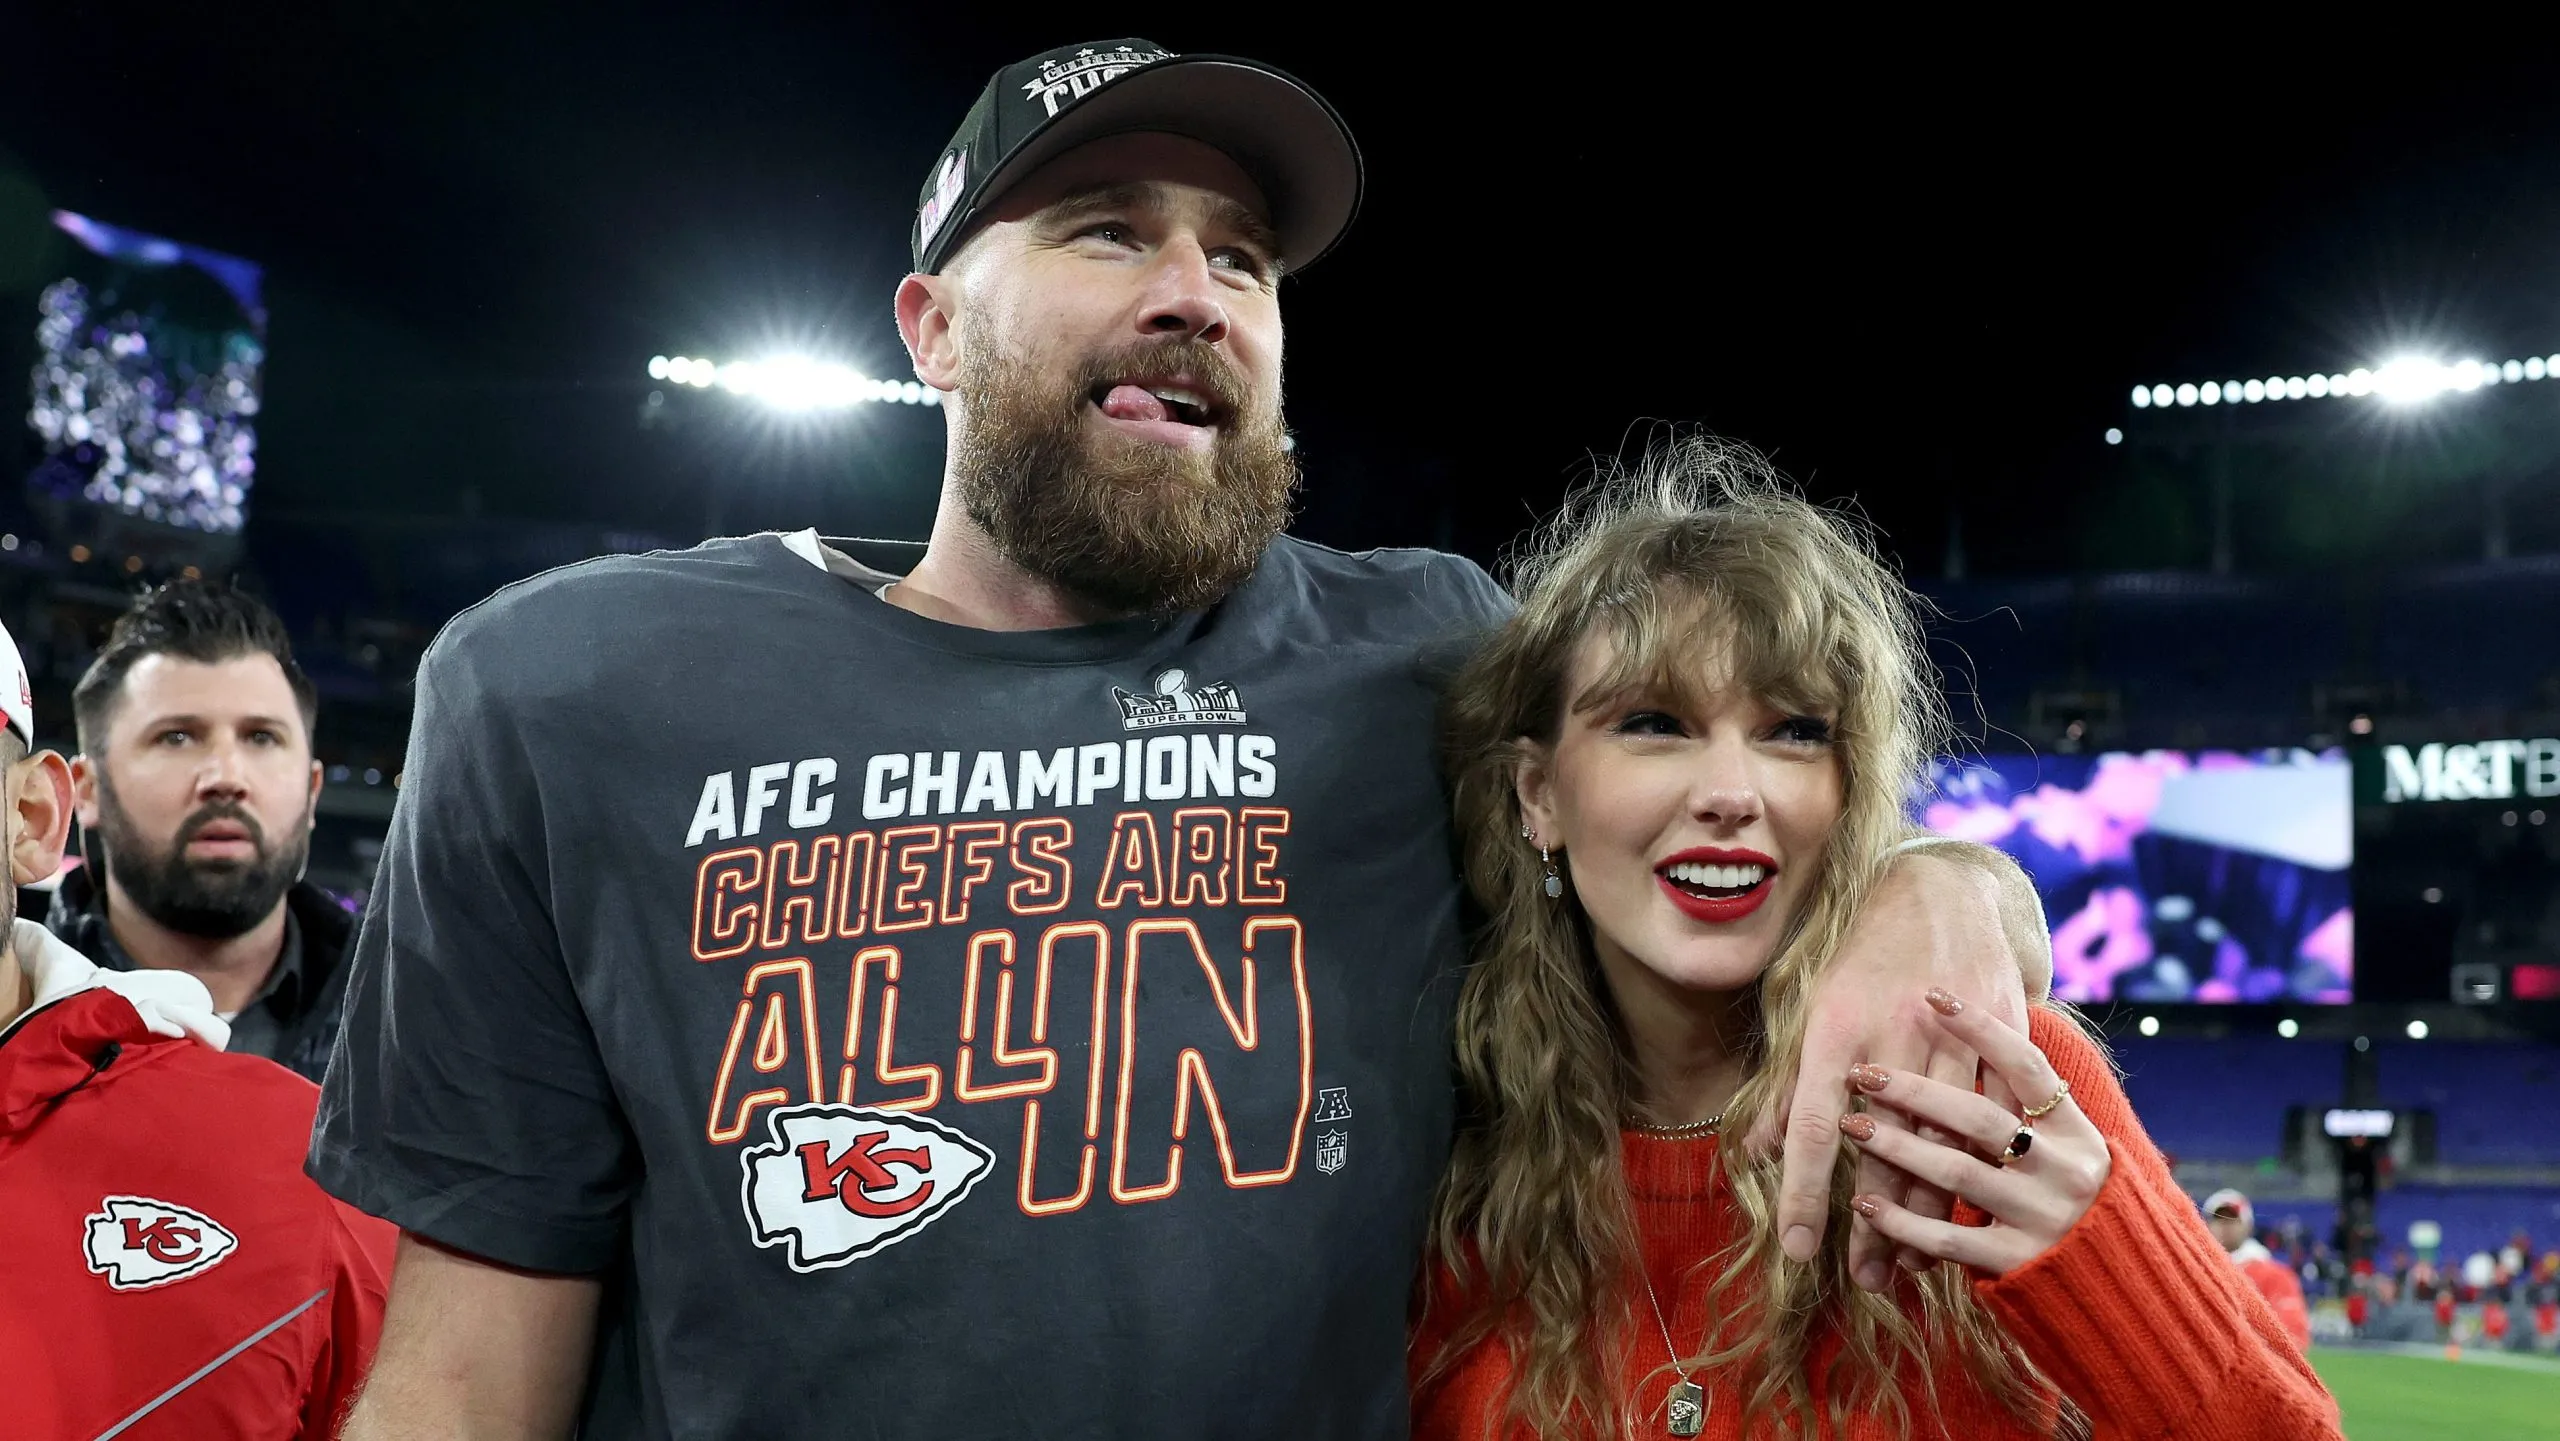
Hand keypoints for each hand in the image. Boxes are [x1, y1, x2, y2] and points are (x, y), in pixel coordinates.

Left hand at [1756, 852, 2031, 1288]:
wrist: (1942, 891)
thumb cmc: (1861, 955)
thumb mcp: (1811, 1009)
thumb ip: (1788, 1086)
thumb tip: (1756, 1152)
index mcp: (1835, 1030)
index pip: (1814, 1128)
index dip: (1805, 1194)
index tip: (1799, 1250)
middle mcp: (1893, 1036)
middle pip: (1885, 1150)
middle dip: (1875, 1223)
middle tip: (1865, 1280)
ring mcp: (1951, 1038)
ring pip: (1946, 1143)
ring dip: (1930, 1210)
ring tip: (1912, 1264)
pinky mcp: (2000, 1037)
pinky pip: (1996, 1118)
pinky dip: (1983, 1168)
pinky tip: (1970, 1212)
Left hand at [1840, 989, 2110, 1274]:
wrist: (2125, 1283)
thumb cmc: (2072, 1198)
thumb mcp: (2066, 1146)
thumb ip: (2025, 1106)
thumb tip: (1967, 1044)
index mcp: (2074, 1131)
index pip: (2026, 1066)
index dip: (1981, 1028)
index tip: (1933, 995)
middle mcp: (2064, 1169)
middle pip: (1979, 1118)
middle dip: (1914, 1092)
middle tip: (1863, 1073)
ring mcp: (2042, 1217)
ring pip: (1957, 1173)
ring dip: (1896, 1148)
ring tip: (1850, 1127)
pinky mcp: (2019, 1262)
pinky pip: (1949, 1239)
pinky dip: (1902, 1220)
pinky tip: (1865, 1204)